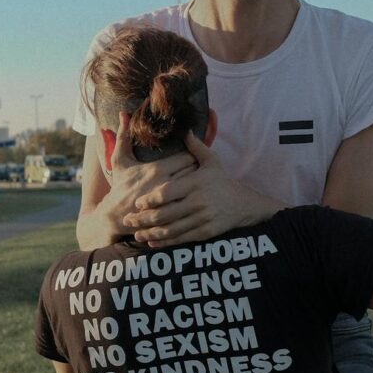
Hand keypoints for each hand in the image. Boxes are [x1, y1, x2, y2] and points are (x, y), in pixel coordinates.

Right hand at [97, 115, 195, 240]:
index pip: (188, 156)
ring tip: (201, 180)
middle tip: (203, 166)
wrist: (114, 217)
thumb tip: (123, 113)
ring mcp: (171, 201)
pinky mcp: (172, 215)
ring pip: (196, 187)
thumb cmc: (120, 185)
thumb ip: (123, 136)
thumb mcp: (119, 160)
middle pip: (195, 171)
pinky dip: (196, 198)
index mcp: (157, 169)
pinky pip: (192, 203)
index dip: (194, 153)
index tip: (193, 153)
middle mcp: (166, 184)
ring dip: (200, 183)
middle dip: (199, 167)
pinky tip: (195, 195)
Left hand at [123, 132, 281, 247]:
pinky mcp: (205, 232)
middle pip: (165, 213)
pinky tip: (152, 242)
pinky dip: (165, 242)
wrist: (244, 204)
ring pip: (171, 229)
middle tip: (128, 220)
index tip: (137, 203)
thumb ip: (196, 147)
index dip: (150, 199)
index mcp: (196, 183)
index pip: (167, 192)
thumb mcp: (212, 161)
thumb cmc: (223, 181)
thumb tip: (185, 130)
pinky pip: (181, 238)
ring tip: (136, 234)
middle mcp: (198, 202)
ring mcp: (202, 219)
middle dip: (144, 219)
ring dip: (151, 233)